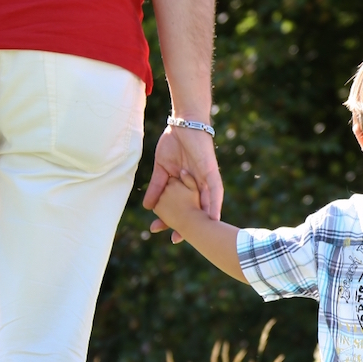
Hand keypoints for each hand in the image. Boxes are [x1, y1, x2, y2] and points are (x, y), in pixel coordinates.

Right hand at [142, 124, 222, 239]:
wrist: (184, 122)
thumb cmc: (174, 142)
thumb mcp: (161, 168)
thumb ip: (157, 186)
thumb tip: (147, 205)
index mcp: (186, 186)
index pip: (182, 207)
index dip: (175, 221)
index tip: (166, 235)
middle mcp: (198, 186)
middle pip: (194, 209)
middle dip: (187, 225)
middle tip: (176, 239)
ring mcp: (206, 179)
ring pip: (207, 203)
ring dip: (204, 220)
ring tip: (202, 236)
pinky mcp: (211, 171)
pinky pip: (215, 190)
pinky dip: (214, 203)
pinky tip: (213, 217)